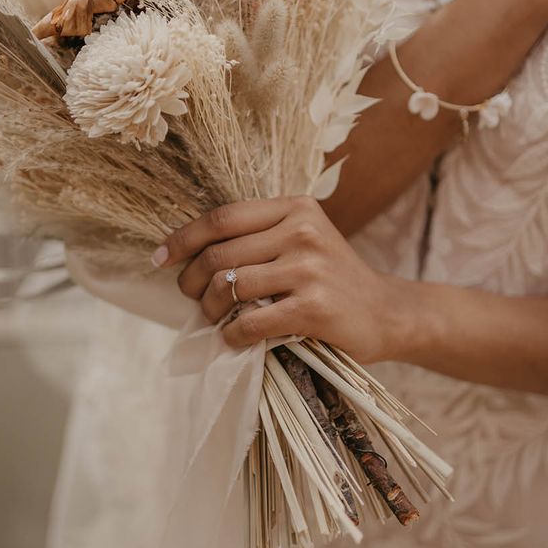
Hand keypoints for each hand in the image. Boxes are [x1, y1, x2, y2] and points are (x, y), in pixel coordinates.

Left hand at [153, 196, 405, 357]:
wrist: (386, 313)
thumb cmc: (332, 279)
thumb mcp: (302, 240)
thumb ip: (258, 237)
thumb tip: (190, 252)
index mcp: (295, 208)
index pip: (222, 217)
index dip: (183, 238)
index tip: (161, 257)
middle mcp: (302, 231)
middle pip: (218, 253)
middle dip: (192, 281)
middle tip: (193, 298)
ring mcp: (309, 269)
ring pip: (229, 286)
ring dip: (211, 310)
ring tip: (216, 320)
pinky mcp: (313, 308)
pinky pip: (250, 322)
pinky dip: (233, 335)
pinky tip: (235, 339)